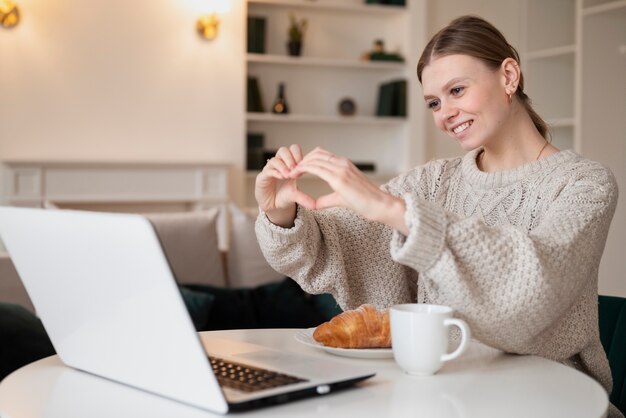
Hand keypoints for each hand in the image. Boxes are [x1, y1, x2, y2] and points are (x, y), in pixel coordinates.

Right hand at [255, 144, 315, 226]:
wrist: (273, 207)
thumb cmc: (285, 197)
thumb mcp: (296, 196)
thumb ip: (305, 198)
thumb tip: (316, 205)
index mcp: (288, 164)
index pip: (293, 149)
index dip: (298, 154)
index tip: (304, 165)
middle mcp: (278, 165)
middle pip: (283, 150)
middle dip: (290, 158)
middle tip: (295, 168)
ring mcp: (269, 170)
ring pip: (274, 159)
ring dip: (283, 166)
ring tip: (289, 175)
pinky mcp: (261, 178)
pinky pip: (267, 170)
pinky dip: (275, 172)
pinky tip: (282, 177)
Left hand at [291, 147, 407, 232]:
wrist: (379, 205)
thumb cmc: (364, 203)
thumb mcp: (341, 198)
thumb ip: (327, 199)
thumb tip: (314, 204)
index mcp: (345, 165)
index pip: (322, 155)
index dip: (308, 159)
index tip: (298, 168)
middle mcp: (343, 163)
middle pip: (316, 153)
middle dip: (302, 160)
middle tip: (292, 169)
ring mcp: (341, 169)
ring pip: (315, 158)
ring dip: (300, 163)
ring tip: (291, 171)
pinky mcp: (339, 178)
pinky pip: (317, 168)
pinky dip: (304, 168)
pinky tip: (297, 173)